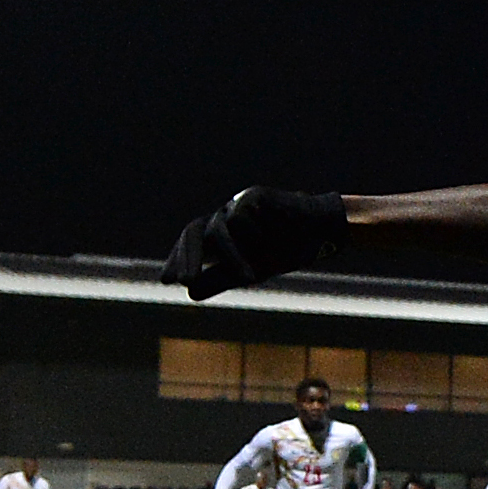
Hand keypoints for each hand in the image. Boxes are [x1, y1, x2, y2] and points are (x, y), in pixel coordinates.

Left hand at [166, 187, 347, 299]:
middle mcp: (223, 217)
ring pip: (220, 230)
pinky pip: (242, 216)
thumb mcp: (250, 271)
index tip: (167, 281)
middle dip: (187, 257)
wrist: (320, 233)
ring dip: (233, 256)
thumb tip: (190, 293)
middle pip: (193, 231)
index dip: (177, 260)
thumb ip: (220, 279)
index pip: (190, 244)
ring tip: (249, 277)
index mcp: (218, 234)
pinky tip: (274, 238)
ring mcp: (237, 204)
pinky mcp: (254, 195)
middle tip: (182, 282)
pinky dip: (254, 234)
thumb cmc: (284, 250)